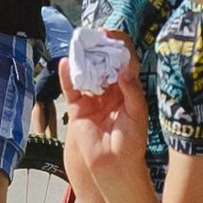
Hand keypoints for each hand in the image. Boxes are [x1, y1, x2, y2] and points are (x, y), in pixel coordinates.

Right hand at [59, 44, 149, 187]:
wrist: (113, 166)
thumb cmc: (131, 143)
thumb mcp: (137, 114)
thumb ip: (132, 91)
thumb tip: (124, 69)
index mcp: (128, 88)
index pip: (124, 60)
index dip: (119, 46)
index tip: (112, 37)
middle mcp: (110, 90)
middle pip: (103, 62)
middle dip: (99, 48)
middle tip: (94, 36)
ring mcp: (93, 97)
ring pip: (86, 72)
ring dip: (83, 58)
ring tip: (80, 45)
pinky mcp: (78, 108)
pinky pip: (71, 88)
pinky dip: (67, 76)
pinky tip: (65, 64)